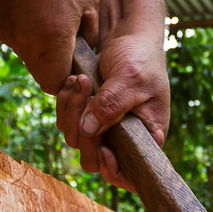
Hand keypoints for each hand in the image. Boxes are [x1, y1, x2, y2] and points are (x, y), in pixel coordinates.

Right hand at [0, 0, 101, 91]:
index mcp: (53, 38)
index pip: (57, 84)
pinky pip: (20, 44)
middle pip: (43, 76)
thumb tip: (85, 53)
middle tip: (70, 47)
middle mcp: (27, 43)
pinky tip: (38, 14)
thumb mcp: (89, 1)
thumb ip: (89, 35)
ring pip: (31, 61)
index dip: (68, 82)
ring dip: (44, 53)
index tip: (77, 69)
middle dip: (57, 69)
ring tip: (53, 24)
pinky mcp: (1, 29)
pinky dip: (31, 38)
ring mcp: (10, 37)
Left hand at [57, 28, 170, 189]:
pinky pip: (67, 121)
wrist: (129, 37)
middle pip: (93, 159)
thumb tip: (89, 130)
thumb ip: (112, 104)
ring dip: (72, 111)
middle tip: (87, 93)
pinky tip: (74, 80)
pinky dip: (66, 103)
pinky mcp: (86, 114)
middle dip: (84, 131)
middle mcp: (123, 139)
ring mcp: (102, 128)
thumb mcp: (130, 78)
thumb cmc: (141, 57)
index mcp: (146, 138)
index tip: (103, 148)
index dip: (113, 171)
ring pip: (76, 139)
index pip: (130, 174)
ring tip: (81, 79)